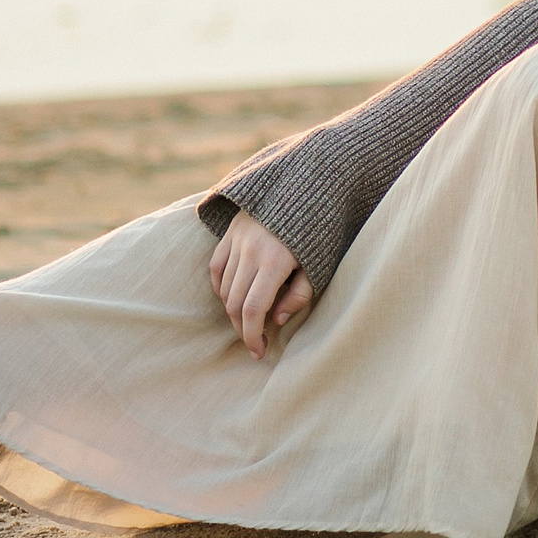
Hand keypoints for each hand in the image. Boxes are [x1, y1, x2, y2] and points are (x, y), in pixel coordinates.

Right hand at [209, 209, 312, 359]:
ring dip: (232, 310)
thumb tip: (275, 320)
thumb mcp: (318, 266)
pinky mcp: (230, 232)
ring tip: (248, 322)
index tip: (259, 351)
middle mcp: (250, 251)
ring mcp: (237, 240)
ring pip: (224, 287)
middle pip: (234, 303)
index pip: (252, 310)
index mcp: (274, 261)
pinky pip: (216, 267)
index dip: (252, 336)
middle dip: (242, 329)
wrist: (307, 186)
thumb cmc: (320, 231)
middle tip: (254, 343)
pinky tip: (232, 297)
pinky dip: (221, 286)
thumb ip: (299, 295)